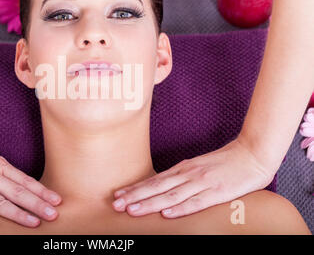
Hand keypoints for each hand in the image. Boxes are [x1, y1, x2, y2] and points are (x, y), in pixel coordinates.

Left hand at [111, 138, 274, 217]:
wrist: (252, 154)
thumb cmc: (226, 162)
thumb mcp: (199, 166)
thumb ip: (183, 176)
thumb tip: (166, 186)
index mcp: (184, 168)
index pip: (154, 180)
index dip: (135, 188)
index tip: (118, 195)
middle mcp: (188, 174)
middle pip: (157, 187)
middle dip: (134, 197)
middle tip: (115, 205)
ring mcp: (202, 183)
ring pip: (171, 195)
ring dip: (149, 203)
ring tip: (131, 210)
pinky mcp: (217, 192)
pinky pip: (196, 202)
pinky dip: (180, 208)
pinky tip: (167, 214)